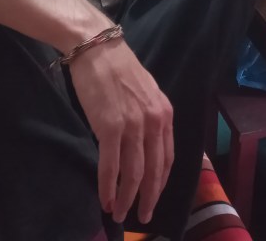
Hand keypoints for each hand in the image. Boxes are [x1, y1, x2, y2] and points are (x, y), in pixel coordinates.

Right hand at [66, 38, 173, 224]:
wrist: (97, 48)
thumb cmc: (117, 68)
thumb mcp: (144, 92)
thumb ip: (147, 117)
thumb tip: (141, 143)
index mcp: (165, 114)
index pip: (167, 157)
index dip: (161, 182)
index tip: (153, 197)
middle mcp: (154, 121)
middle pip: (154, 170)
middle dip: (148, 198)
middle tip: (143, 216)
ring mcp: (133, 125)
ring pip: (134, 173)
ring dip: (127, 198)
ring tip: (120, 214)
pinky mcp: (110, 127)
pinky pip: (111, 165)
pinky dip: (108, 186)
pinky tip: (105, 199)